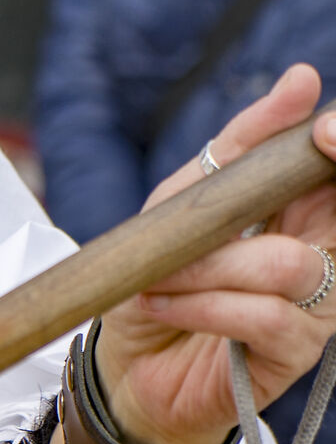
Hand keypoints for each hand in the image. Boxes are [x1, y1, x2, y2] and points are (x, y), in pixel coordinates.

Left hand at [96, 65, 335, 443]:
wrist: (127, 364)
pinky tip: (162, 302)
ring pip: (286, 266)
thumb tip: (303, 78)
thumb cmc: (166, 273)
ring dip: (210, 264)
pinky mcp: (292, 355)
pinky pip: (264, 317)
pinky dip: (203, 304)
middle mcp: (327, 254)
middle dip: (323, 187)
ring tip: (160, 273)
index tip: (324, 132)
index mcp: (309, 207)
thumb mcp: (188, 196)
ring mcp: (318, 308)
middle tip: (251, 196)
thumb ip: (245, 140)